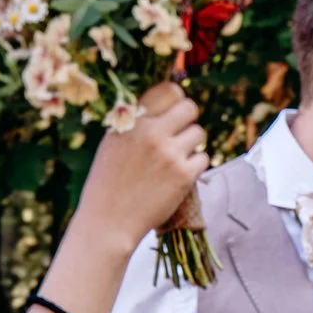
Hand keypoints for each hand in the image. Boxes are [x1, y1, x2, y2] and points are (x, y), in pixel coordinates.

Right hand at [77, 84, 208, 248]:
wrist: (108, 221)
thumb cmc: (108, 183)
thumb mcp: (113, 143)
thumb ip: (137, 123)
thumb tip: (165, 106)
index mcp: (131, 120)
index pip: (168, 90)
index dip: (176, 99)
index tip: (174, 111)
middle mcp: (151, 132)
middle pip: (189, 107)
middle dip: (188, 119)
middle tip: (180, 135)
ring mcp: (169, 153)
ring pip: (199, 133)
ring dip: (192, 144)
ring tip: (177, 158)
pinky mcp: (183, 175)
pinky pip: (204, 158)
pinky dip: (196, 166)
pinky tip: (180, 175)